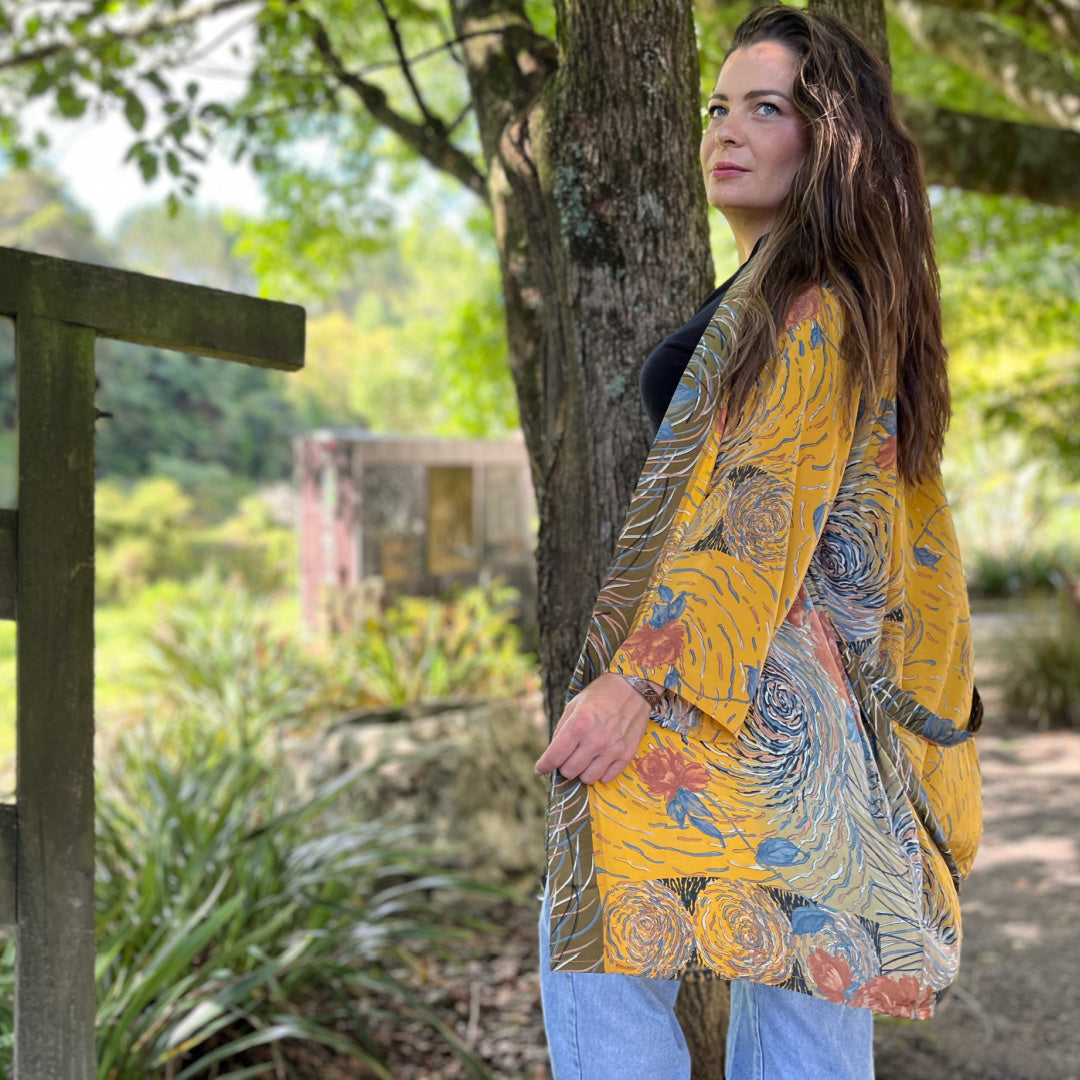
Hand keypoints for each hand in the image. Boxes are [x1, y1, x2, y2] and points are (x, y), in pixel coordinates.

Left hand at [535, 673, 650, 784]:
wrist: (633, 687)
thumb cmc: (600, 695)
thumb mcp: (573, 706)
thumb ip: (561, 731)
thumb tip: (551, 755)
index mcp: (579, 725)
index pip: (554, 757)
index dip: (543, 766)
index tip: (541, 768)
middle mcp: (595, 740)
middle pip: (569, 771)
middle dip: (564, 766)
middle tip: (568, 756)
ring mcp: (612, 749)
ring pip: (588, 778)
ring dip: (582, 771)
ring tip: (584, 759)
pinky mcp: (626, 754)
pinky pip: (607, 778)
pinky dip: (600, 772)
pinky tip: (598, 761)